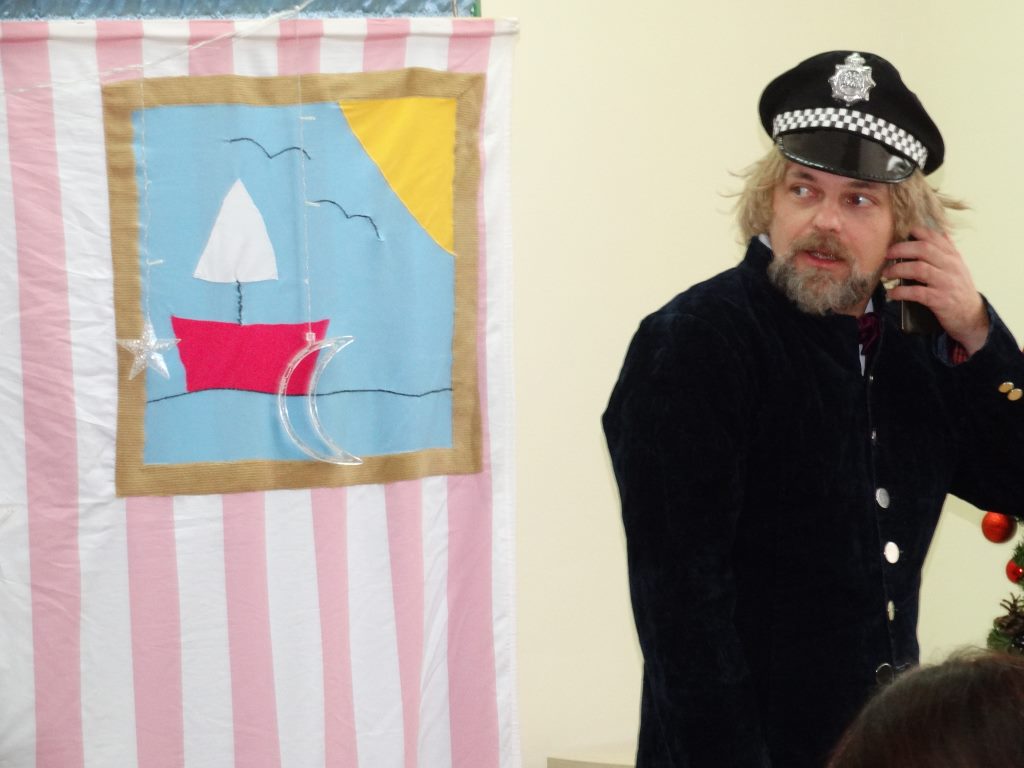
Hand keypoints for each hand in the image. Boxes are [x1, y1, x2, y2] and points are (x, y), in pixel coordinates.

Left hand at [883, 227, 988, 354]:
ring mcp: (946, 283)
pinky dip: (901, 292)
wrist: (972, 316)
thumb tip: (935, 233)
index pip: (935, 238)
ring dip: (898, 270)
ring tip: (886, 274)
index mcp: (953, 257)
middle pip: (924, 249)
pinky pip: (917, 292)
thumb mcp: (957, 268)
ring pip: (919, 269)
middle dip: (901, 249)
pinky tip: (892, 293)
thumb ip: (946, 252)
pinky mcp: (940, 300)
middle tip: (887, 254)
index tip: (901, 234)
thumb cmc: (959, 290)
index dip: (917, 233)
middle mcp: (951, 266)